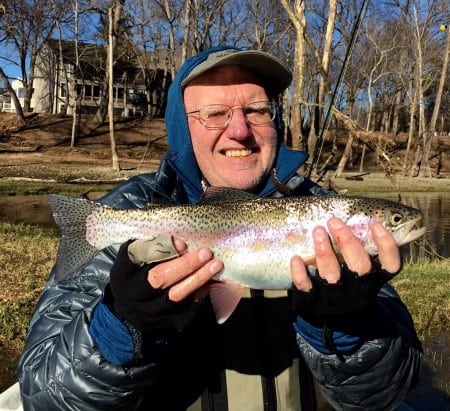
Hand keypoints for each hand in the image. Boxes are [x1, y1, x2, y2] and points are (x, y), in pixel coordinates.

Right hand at [107, 236, 222, 334]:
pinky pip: (185, 312)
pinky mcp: (165, 324)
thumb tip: (178, 242)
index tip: (181, 242)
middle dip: (184, 264)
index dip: (158, 249)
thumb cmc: (135, 277)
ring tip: (215, 265)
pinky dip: (199, 297)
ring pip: (175, 296)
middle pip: (159, 279)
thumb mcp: (132, 261)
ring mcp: (149, 312)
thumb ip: (149, 247)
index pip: (136, 257)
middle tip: (206, 253)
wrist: (129, 314)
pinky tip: (209, 283)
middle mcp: (133, 295)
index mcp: (122, 274)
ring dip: (197, 279)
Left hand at [290, 217, 400, 320]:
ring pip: (332, 276)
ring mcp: (335, 300)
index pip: (391, 265)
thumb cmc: (346, 283)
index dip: (386, 245)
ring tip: (317, 231)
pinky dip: (300, 273)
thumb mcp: (358, 270)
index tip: (374, 223)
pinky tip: (296, 258)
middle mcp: (358, 291)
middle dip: (347, 242)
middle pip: (360, 267)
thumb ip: (358, 248)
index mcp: (374, 280)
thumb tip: (352, 213)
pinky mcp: (312, 305)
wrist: (331, 322)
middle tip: (333, 221)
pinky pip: (306, 289)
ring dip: (325, 253)